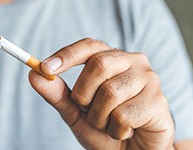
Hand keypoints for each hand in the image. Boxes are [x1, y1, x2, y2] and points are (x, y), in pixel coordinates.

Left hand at [29, 38, 173, 148]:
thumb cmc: (105, 127)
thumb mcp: (75, 111)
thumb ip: (56, 94)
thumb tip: (33, 74)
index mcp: (112, 58)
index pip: (89, 46)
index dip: (66, 55)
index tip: (44, 67)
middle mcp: (133, 62)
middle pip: (98, 65)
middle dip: (83, 94)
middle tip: (88, 111)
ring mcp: (149, 80)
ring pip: (110, 93)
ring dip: (99, 117)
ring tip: (109, 124)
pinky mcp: (158, 102)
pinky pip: (124, 115)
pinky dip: (116, 129)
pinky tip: (125, 131)